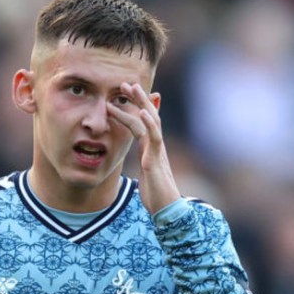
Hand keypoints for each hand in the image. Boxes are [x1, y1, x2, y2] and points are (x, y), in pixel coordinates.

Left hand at [107, 82, 180, 214]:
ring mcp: (157, 151)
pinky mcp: (156, 160)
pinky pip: (154, 138)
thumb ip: (145, 160)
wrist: (167, 210)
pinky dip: (148, 123)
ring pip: (150, 122)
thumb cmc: (156, 193)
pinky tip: (143, 112)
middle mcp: (156, 146)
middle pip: (149, 116)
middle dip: (138, 98)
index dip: (137, 106)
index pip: (144, 122)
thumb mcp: (147, 173)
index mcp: (151, 148)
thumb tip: (143, 154)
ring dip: (141, 104)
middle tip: (125, 83)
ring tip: (131, 89)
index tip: (125, 93)